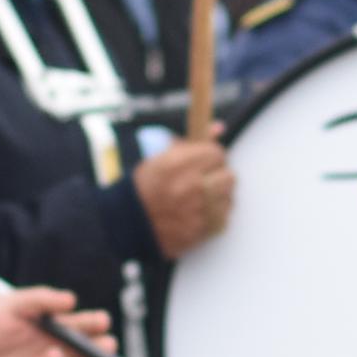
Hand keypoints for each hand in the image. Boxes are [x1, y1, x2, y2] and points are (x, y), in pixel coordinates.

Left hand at [0, 287, 112, 356]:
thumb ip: (40, 300)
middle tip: (103, 345)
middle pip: (84, 356)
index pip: (82, 328)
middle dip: (97, 351)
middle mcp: (53, 352)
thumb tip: (70, 299)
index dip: (94, 325)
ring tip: (51, 355)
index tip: (102, 321)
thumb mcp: (11, 304)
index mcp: (54, 330)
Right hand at [134, 132, 233, 257]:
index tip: (206, 161)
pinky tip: (199, 214)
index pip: (216, 153)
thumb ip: (192, 143)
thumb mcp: (161, 158)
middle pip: (228, 176)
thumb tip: (219, 127)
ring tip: (200, 199)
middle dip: (219, 176)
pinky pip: (223, 218)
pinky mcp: (201, 230)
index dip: (212, 157)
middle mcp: (190, 186)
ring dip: (218, 197)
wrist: (128, 225)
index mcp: (177, 164)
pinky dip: (215, 216)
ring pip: (228, 198)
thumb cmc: (144, 189)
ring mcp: (197, 211)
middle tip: (205, 180)